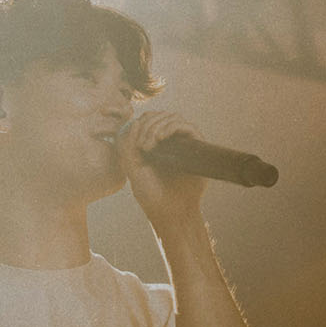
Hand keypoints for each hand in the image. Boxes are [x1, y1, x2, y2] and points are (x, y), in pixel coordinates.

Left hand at [116, 110, 207, 228]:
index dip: (139, 125)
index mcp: (154, 144)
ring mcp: (184, 143)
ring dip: (157, 125)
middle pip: (159, 116)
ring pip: (171, 117)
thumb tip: (136, 120)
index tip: (135, 144)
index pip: (147, 120)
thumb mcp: (132, 167)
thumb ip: (129, 145)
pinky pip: (185, 125)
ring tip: (149, 144)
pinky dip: (171, 126)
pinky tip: (160, 137)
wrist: (170, 211)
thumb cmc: (150, 193)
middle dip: (146, 126)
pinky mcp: (197, 146)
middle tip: (141, 146)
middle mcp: (170, 141)